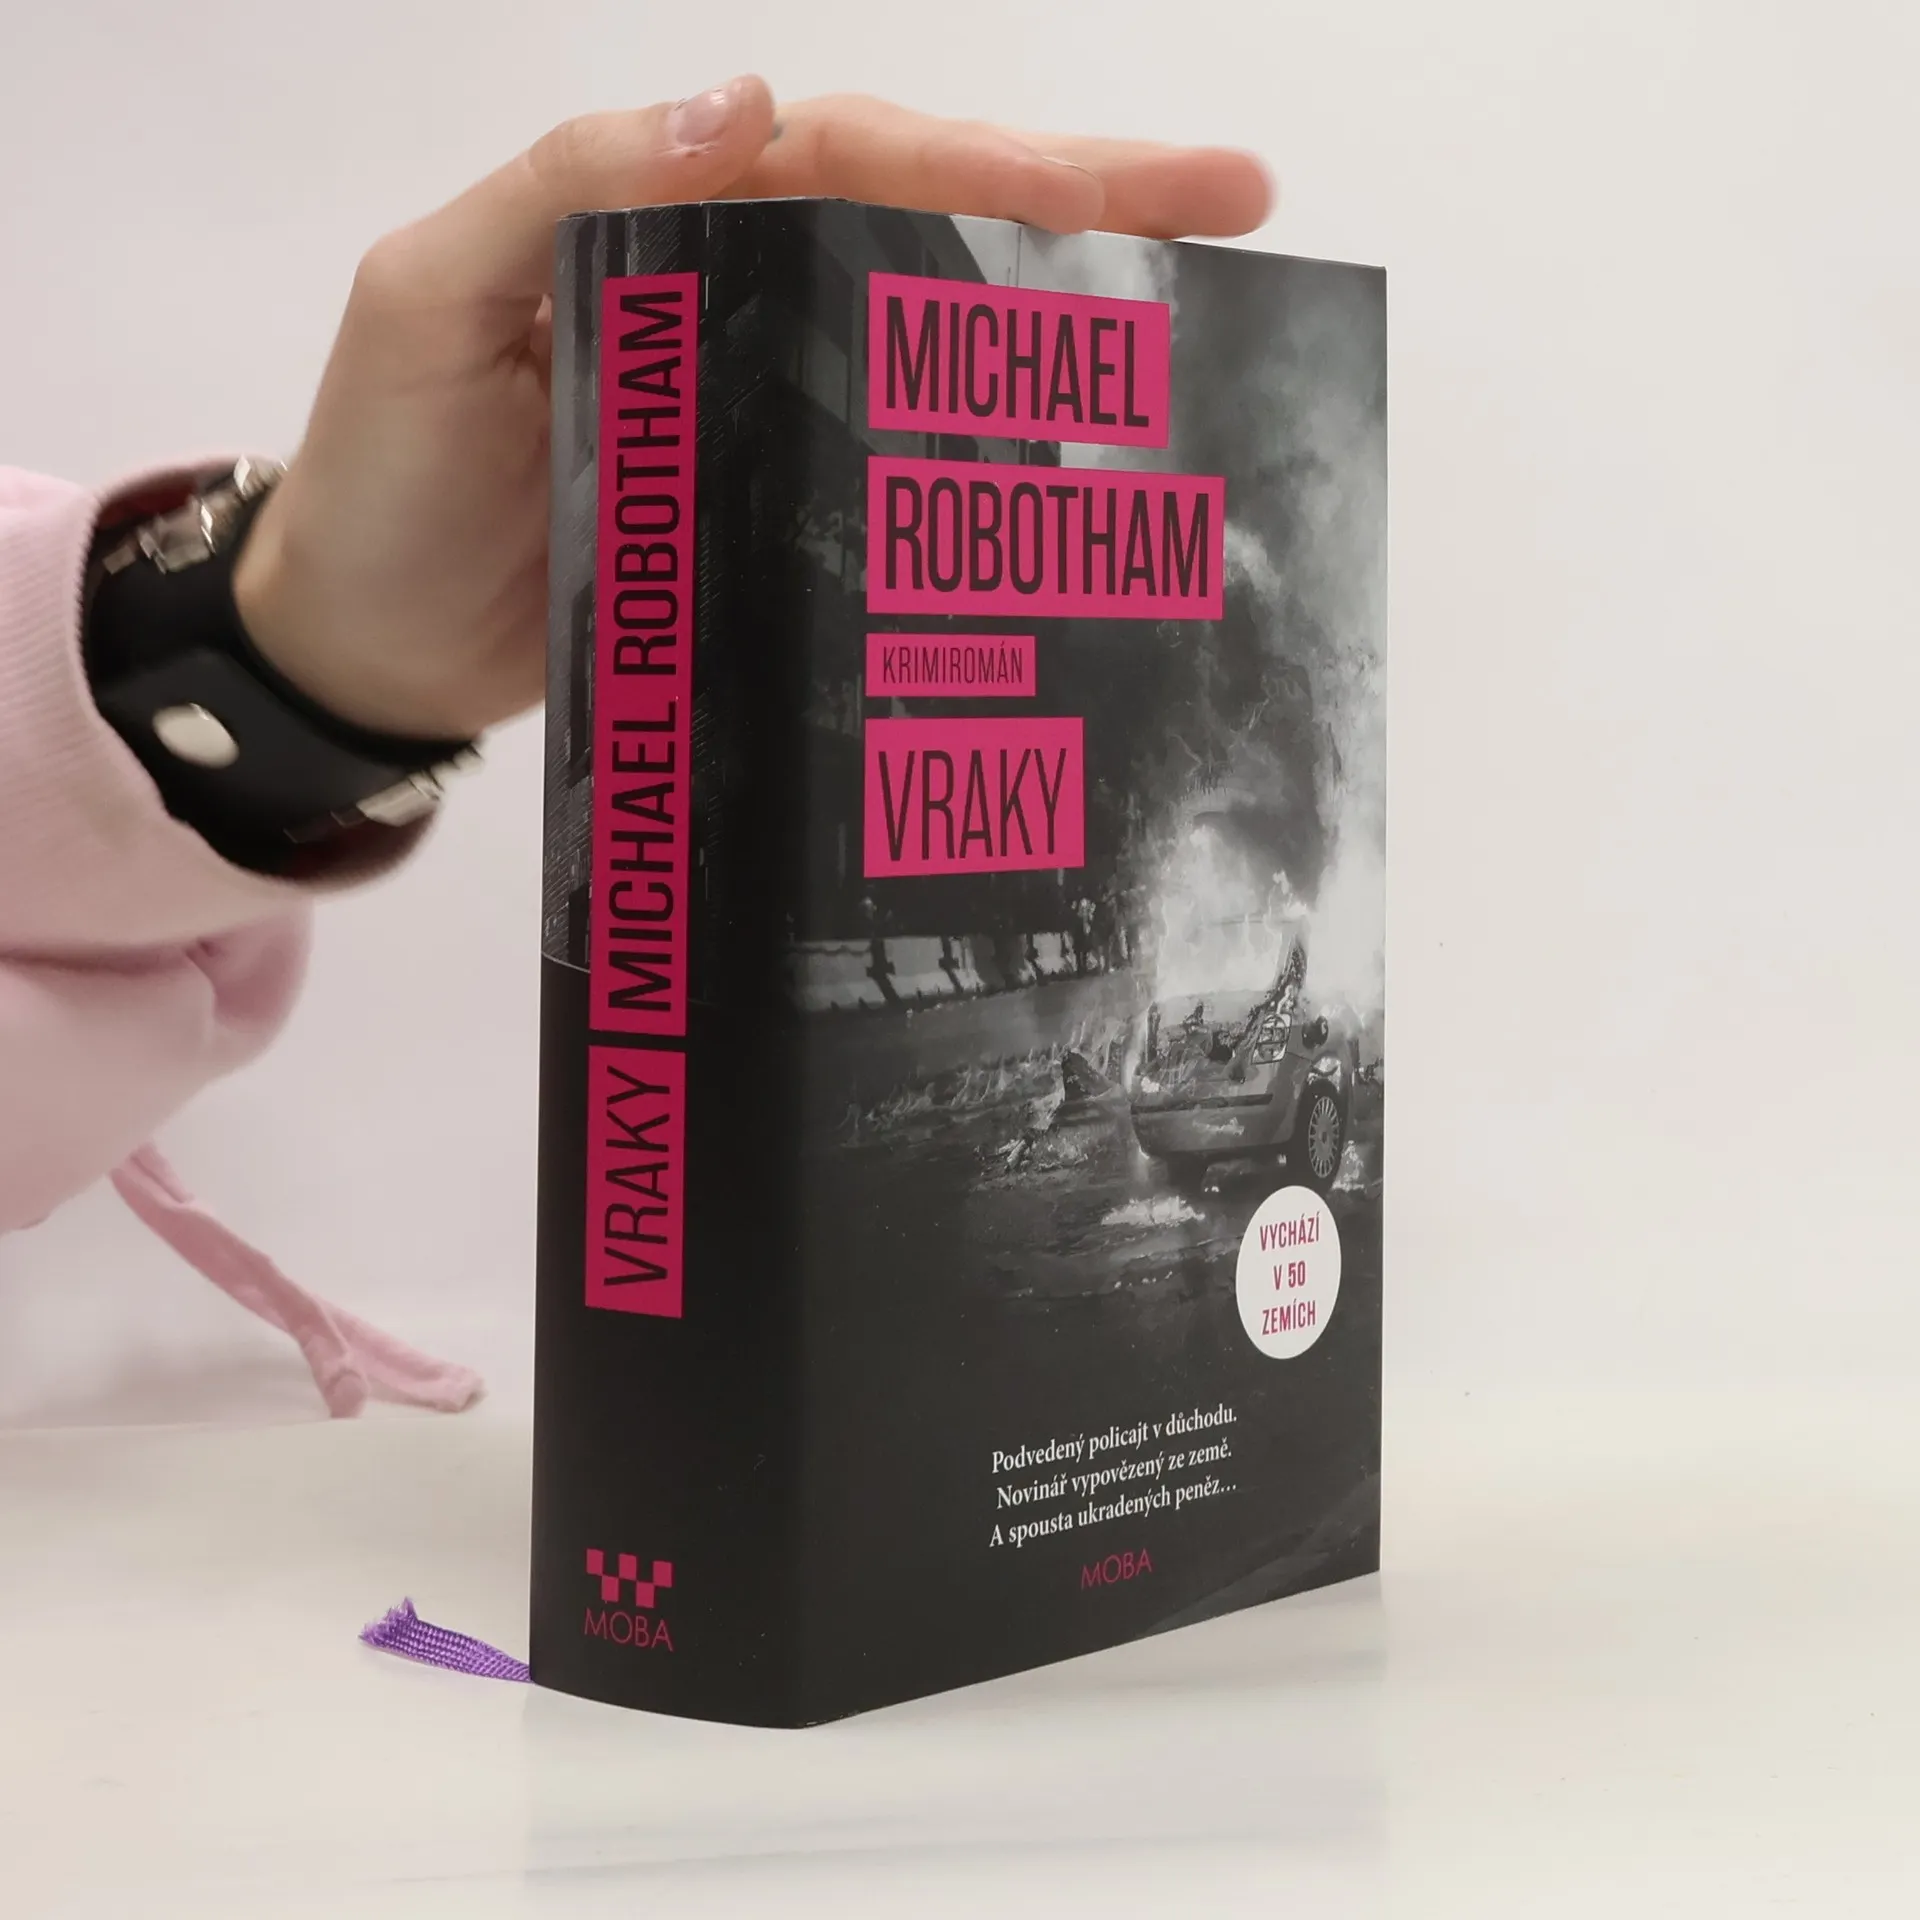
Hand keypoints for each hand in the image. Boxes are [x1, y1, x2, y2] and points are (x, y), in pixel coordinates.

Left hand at [233, 79, 1271, 741]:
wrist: (365, 652)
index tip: (1128, 190)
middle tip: (1239, 210)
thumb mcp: (430, 301)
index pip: (846, 157)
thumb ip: (567, 192)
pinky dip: (991, 443)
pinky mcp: (776, 512)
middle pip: (925, 223)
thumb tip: (743, 109)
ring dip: (1066, 314)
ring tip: (1208, 318)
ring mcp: (764, 407)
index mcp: (663, 223)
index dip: (988, 163)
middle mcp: (735, 297)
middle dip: (1086, 206)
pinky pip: (895, 456)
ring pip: (931, 332)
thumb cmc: (383, 478)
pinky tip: (1083, 453)